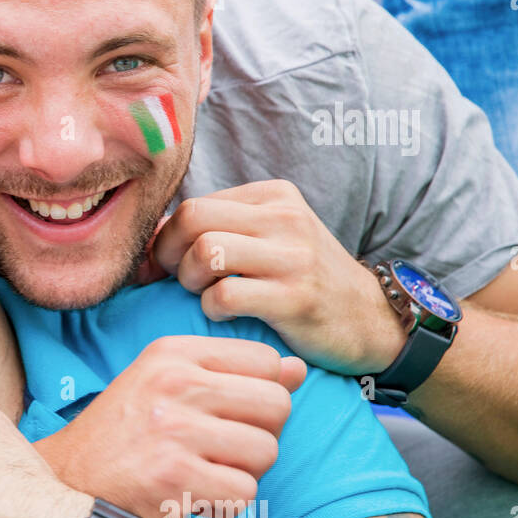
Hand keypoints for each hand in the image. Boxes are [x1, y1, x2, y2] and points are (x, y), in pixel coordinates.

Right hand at [37, 336, 304, 517]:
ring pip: (266, 453)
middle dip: (260, 434)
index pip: (266, 361)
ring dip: (243, 473)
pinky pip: (244, 494)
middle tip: (221, 448)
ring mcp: (174, 432)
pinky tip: (192, 495)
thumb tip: (298, 369)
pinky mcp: (174, 480)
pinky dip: (224, 504)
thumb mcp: (168, 383)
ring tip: (203, 471)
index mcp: (171, 353)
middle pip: (277, 406)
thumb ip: (235, 373)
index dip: (260, 393)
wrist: (66, 481)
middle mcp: (173, 385)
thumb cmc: (125, 433)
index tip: (226, 412)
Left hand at [152, 179, 406, 375]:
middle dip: (169, 254)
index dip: (164, 237)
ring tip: (204, 293)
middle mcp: (284, 218)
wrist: (368, 320)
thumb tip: (149, 237)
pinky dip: (212, 308)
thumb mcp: (267, 239)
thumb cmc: (301, 280)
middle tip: (177, 279)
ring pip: (206, 252)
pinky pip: (225, 295)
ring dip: (190, 280)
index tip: (162, 265)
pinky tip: (225, 313)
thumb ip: (217, 229)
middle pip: (193, 219)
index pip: (194, 204)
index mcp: (273, 197)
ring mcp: (293, 257)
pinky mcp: (295, 298)